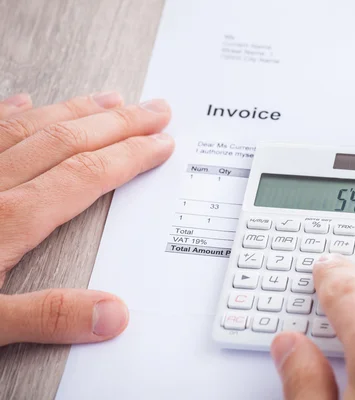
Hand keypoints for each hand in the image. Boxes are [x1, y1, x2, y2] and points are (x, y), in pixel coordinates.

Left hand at [0, 92, 173, 345]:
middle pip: (68, 141)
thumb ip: (45, 316)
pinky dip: (10, 112)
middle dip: (119, 122)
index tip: (160, 143)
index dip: (129, 156)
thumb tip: (111, 314)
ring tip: (111, 98)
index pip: (85, 175)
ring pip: (32, 127)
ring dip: (77, 109)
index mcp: (6, 222)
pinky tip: (26, 102)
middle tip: (154, 109)